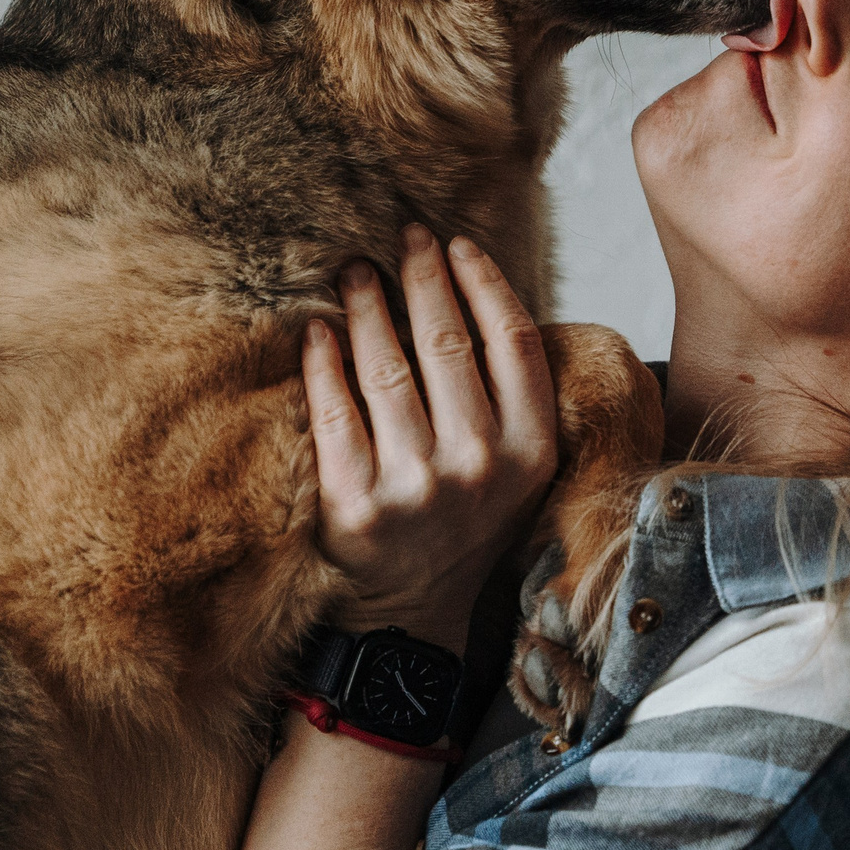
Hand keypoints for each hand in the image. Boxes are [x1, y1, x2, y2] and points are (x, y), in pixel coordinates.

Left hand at [303, 225, 558, 648]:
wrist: (411, 612)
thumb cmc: (463, 522)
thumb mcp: (515, 468)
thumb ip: (507, 396)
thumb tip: (473, 292)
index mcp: (529, 450)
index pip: (513, 341)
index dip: (484, 283)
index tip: (458, 244)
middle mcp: (477, 465)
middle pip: (447, 342)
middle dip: (423, 276)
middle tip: (404, 236)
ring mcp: (414, 485)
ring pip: (387, 367)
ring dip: (368, 306)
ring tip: (355, 273)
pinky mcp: (354, 503)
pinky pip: (334, 410)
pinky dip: (324, 361)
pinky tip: (320, 331)